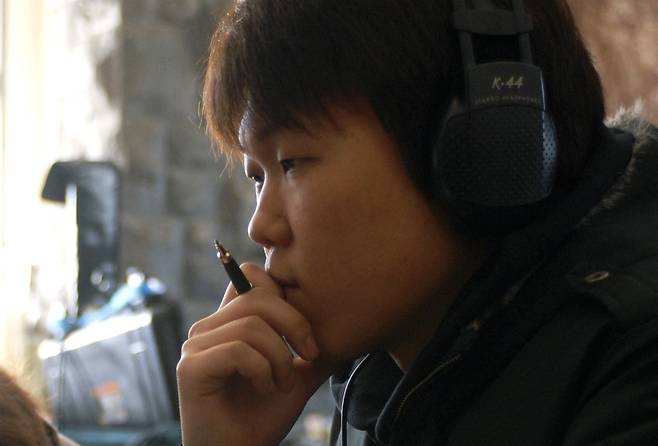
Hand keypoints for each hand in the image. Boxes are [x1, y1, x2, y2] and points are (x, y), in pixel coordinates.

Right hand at [176, 263, 332, 445]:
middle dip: (295, 323)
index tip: (304, 334)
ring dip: (280, 358)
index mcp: (229, 321)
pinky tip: (264, 389)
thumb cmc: (263, 415)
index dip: (283, 293)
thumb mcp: (296, 372)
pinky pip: (239, 351)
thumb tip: (345, 322)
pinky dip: (263, 371)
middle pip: (258, 293)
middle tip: (310, 356)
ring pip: (252, 324)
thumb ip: (307, 344)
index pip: (252, 275)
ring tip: (283, 383)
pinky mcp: (190, 368)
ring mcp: (195, 345)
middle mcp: (208, 327)